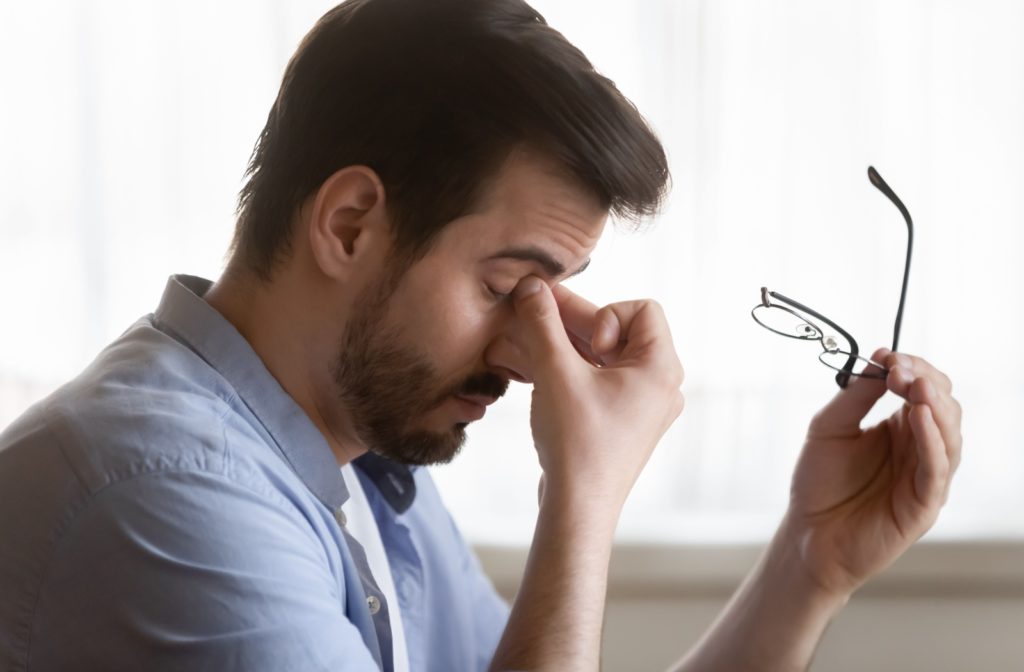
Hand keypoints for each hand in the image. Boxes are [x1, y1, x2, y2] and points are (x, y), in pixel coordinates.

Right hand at [511, 277, 684, 507]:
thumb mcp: (556, 372)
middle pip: (619, 332)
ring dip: (568, 347)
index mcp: (661, 368)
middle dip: (575, 325)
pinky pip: (600, 382)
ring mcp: (642, 406)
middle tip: (534, 315)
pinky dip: (572, 371)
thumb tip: (531, 285)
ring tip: (528, 344)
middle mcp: (660, 385)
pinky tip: (537, 371)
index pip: (643, 309)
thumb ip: (543, 323)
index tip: (586, 344)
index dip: (606, 314)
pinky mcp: (622, 422)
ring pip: (605, 358)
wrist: (578, 506)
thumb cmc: (577, 443)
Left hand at [786, 348, 962, 596]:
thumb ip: (855, 396)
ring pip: (950, 435)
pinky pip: (937, 469)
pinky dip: (933, 441)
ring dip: (935, 406)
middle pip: (943, 406)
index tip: (886, 356)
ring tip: (917, 386)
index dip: (910, 367)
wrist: (807, 534)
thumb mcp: (829, 427)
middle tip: (898, 369)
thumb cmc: (819, 483)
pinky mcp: (924, 504)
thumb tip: (880, 360)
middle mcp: (919, 448)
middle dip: (924, 381)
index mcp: (899, 428)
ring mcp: (925, 476)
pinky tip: (920, 417)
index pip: (922, 388)